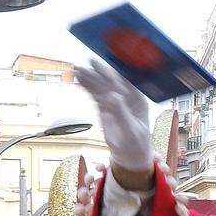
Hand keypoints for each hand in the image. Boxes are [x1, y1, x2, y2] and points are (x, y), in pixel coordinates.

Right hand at [74, 60, 153, 178]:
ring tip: (77, 69)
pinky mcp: (105, 106)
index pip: (125, 82)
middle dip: (100, 72)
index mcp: (138, 99)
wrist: (131, 154)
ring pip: (101, 86)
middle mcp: (126, 97)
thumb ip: (122, 113)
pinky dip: (87, 87)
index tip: (105, 66)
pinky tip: (78, 79)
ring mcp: (115, 101)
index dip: (113, 73)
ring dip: (90, 78)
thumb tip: (113, 96)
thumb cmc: (136, 143)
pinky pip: (95, 94)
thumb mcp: (130, 130)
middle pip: (111, 81)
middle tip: (88, 62)